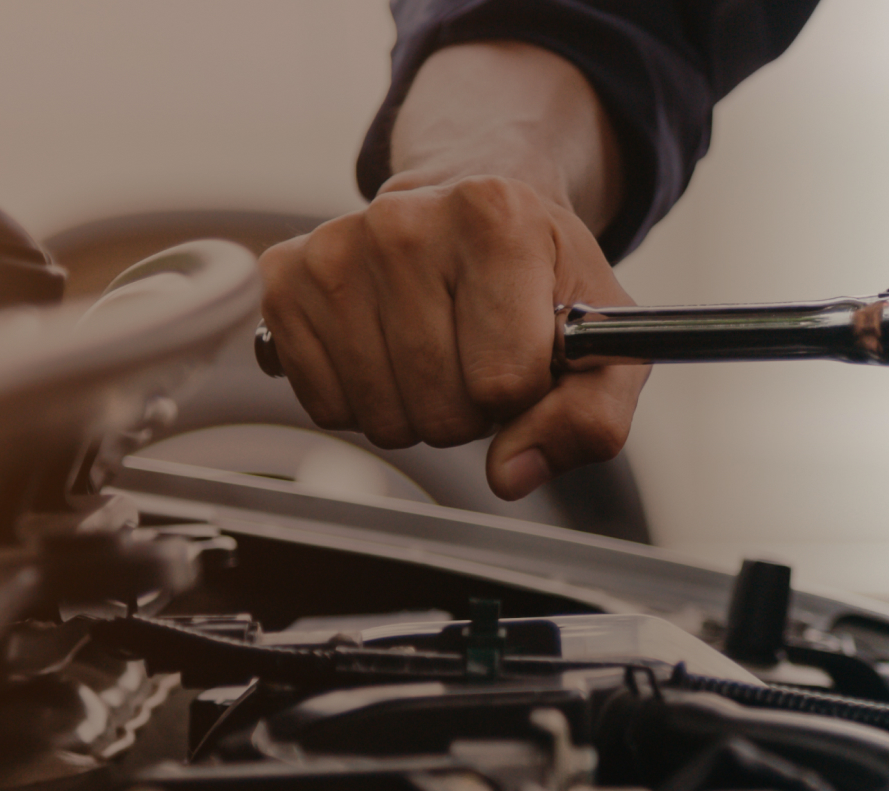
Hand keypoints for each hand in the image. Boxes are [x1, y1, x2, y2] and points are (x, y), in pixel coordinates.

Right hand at [259, 174, 646, 498]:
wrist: (474, 217)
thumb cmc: (543, 280)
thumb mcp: (602, 341)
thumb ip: (590, 419)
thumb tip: (510, 476)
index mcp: (496, 218)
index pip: (506, 382)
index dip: (527, 395)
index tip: (529, 355)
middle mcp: (404, 221)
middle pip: (442, 408)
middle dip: (474, 409)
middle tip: (482, 356)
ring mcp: (335, 249)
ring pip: (384, 418)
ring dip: (421, 411)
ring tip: (440, 351)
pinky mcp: (285, 281)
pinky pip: (329, 408)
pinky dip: (368, 403)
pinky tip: (390, 350)